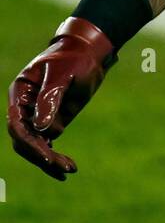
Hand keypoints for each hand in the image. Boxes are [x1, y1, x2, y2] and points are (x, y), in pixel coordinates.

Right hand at [7, 17, 116, 180]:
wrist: (89, 53)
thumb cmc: (74, 58)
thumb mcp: (62, 76)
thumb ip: (50, 99)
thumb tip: (40, 127)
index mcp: (20, 92)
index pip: (16, 124)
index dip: (29, 142)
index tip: (46, 156)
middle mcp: (25, 107)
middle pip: (24, 140)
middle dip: (41, 155)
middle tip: (63, 167)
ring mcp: (37, 116)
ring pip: (35, 146)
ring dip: (49, 161)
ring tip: (70, 170)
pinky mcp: (51, 122)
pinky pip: (48, 144)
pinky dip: (56, 157)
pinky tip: (69, 168)